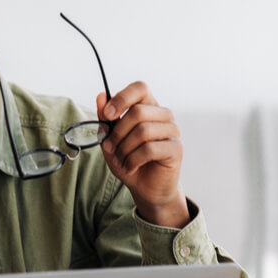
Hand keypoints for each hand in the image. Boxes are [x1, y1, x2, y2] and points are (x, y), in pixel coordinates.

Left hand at [97, 81, 189, 227]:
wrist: (145, 188)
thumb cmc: (129, 161)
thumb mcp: (111, 140)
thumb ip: (106, 119)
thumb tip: (101, 96)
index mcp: (148, 107)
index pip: (140, 88)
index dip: (122, 98)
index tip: (107, 115)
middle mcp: (163, 115)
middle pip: (138, 112)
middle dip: (117, 132)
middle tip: (109, 147)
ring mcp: (172, 131)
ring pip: (143, 131)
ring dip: (124, 148)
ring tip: (120, 160)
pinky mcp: (176, 149)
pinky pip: (149, 149)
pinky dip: (133, 160)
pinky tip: (129, 167)